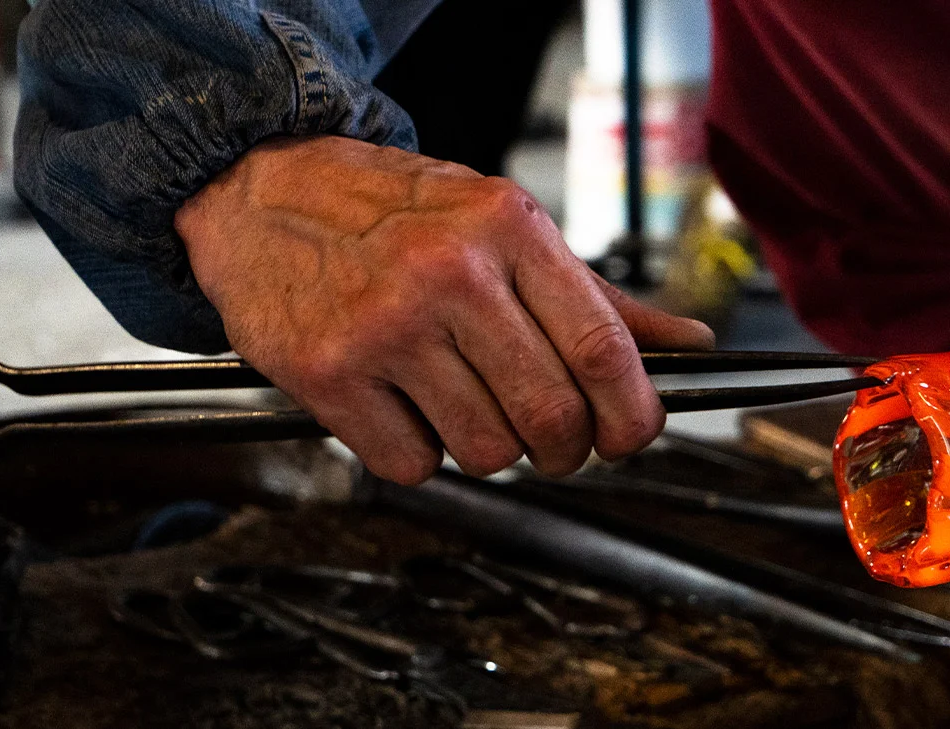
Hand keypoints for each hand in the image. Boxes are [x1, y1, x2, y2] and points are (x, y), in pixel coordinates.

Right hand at [176, 136, 713, 483]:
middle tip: (553, 443)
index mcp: (509, 228)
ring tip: (463, 403)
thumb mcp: (506, 226)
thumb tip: (688, 345)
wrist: (262, 191)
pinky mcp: (327, 372)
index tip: (631, 436)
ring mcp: (385, 325)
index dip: (632, 415)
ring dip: (488, 449)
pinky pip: (411, 464)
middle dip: (566, 450)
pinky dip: (418, 454)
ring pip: (485, 451)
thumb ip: (598, 296)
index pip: (602, 348)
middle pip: (550, 416)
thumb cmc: (397, 213)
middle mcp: (450, 273)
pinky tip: (404, 406)